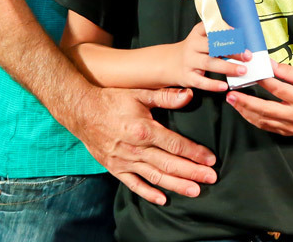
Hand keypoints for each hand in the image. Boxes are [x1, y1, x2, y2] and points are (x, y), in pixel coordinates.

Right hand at [71, 85, 216, 204]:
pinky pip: (133, 184)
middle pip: (169, 164)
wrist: (81, 111)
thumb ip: (165, 96)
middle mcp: (136, 148)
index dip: (195, 152)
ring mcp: (125, 160)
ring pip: (155, 176)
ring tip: (195, 191)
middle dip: (192, 172)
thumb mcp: (139, 94)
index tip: (211, 160)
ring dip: (176, 184)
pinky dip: (148, 193)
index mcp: (144, 129)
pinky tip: (163, 199)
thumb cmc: (111, 100)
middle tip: (211, 178)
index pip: (175, 144)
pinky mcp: (115, 168)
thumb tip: (189, 95)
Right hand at [166, 22, 249, 91]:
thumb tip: (243, 41)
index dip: (225, 30)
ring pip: (209, 63)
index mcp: (197, 33)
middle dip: (232, 50)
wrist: (170, 62)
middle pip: (213, 46)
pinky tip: (224, 86)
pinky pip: (201, 81)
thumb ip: (218, 36)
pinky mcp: (188, 76)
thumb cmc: (194, 50)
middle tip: (248, 56)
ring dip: (227, 67)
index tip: (239, 34)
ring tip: (242, 70)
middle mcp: (193, 45)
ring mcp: (189, 61)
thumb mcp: (201, 37)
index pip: (211, 28)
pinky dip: (213, 85)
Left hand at [226, 62, 292, 136]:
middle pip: (266, 108)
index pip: (278, 88)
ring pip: (262, 120)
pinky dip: (253, 119)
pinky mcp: (287, 133)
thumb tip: (270, 64)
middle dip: (246, 101)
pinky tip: (243, 110)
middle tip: (231, 93)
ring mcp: (290, 126)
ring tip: (232, 100)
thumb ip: (290, 73)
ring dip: (245, 110)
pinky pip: (266, 127)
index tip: (250, 70)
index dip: (263, 79)